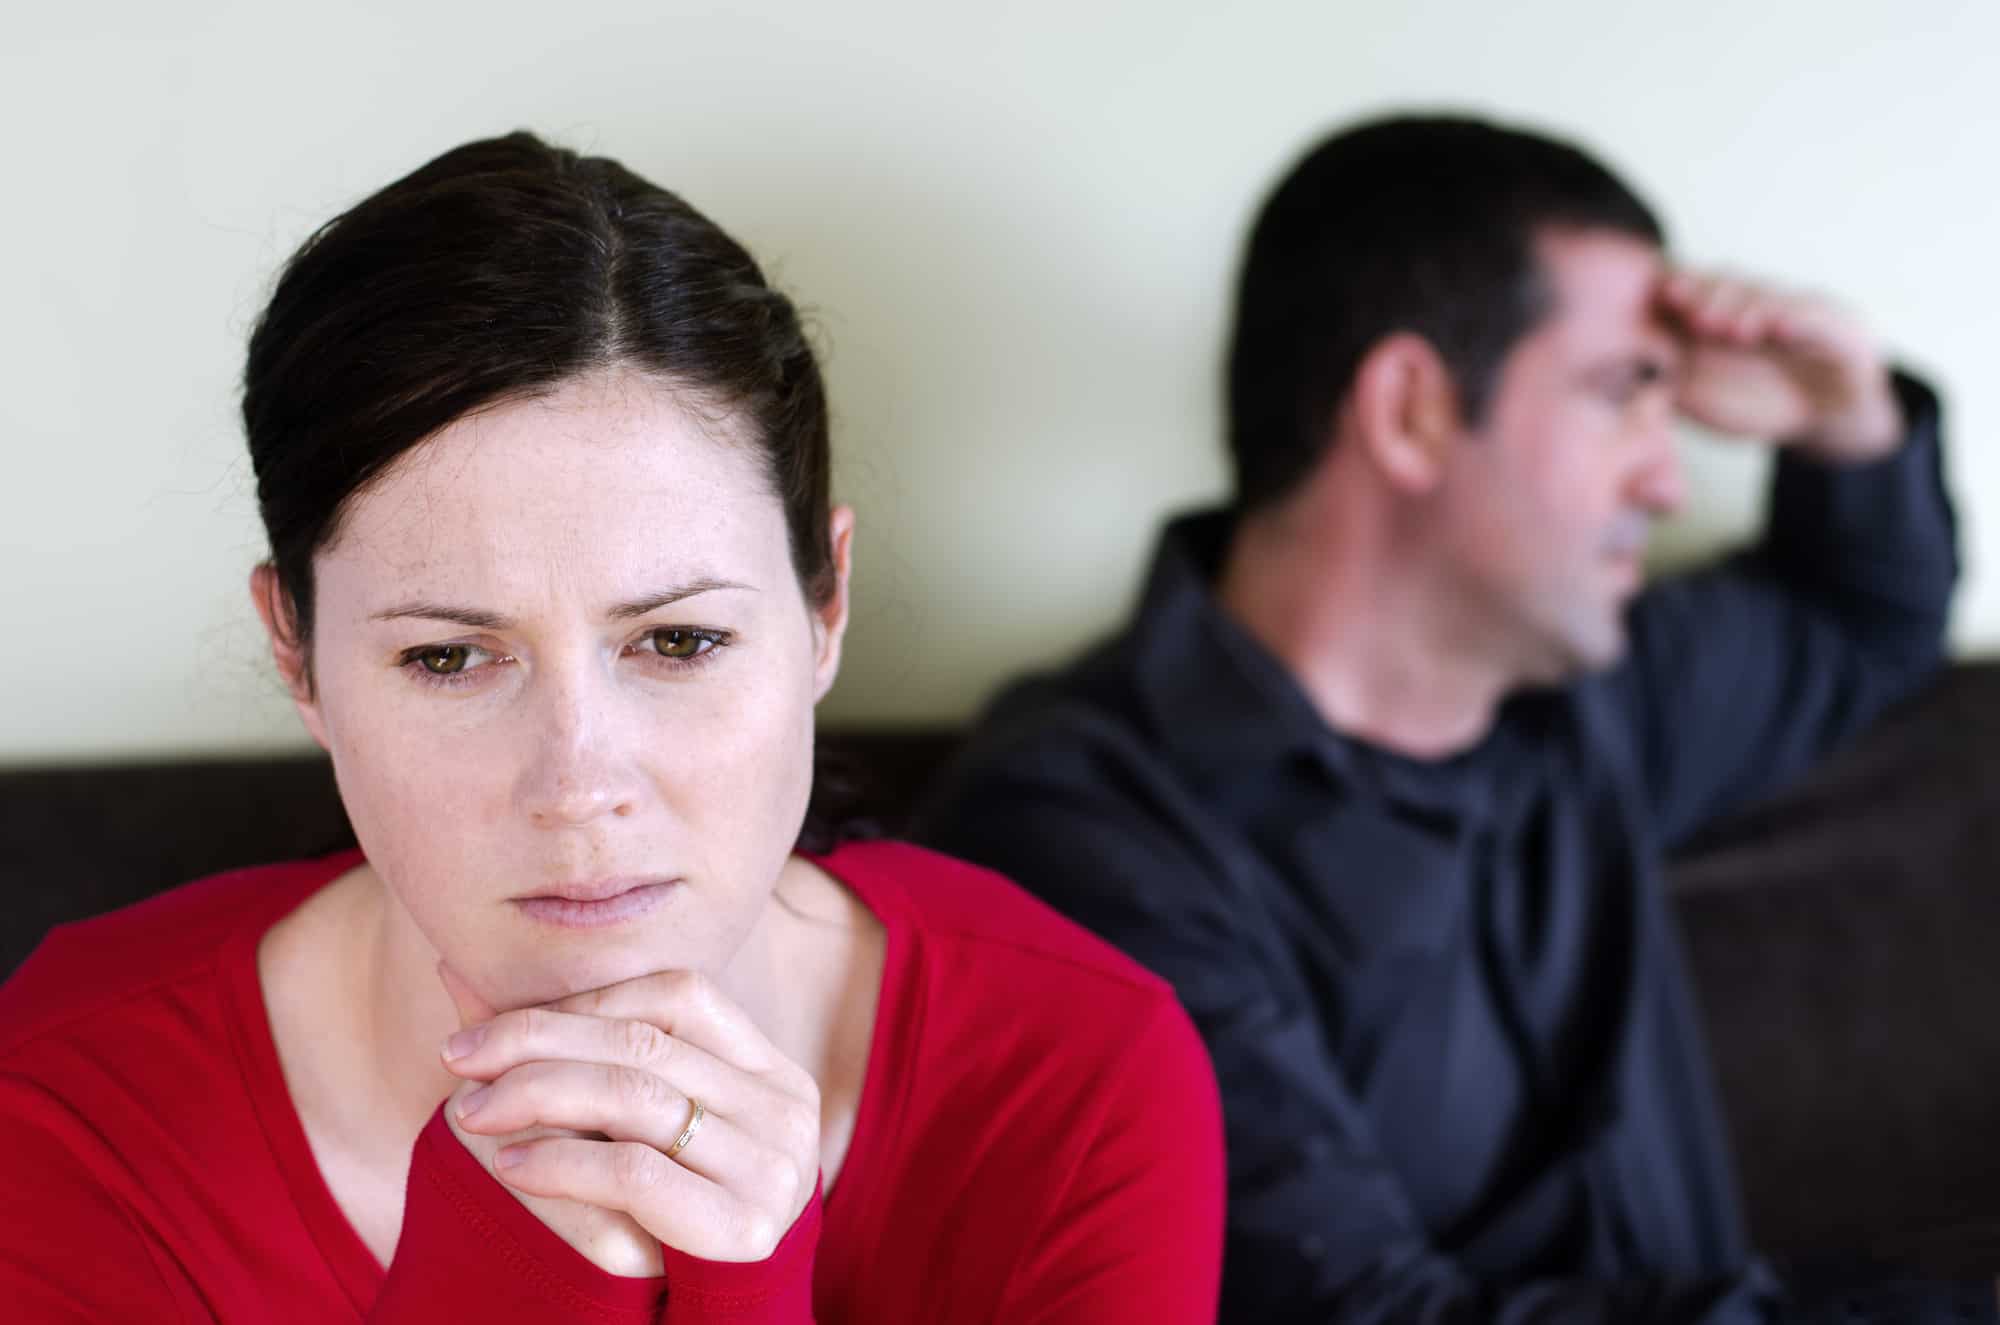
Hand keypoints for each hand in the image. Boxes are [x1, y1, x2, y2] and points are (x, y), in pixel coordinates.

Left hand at [439, 963, 821, 1266]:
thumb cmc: (666, 1222)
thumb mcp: (633, 1129)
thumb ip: (565, 1055)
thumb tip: (456, 972)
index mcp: (772, 1071)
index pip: (678, 996)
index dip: (582, 1002)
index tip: (490, 1026)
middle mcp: (785, 1110)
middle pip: (645, 1043)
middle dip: (537, 1042)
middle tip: (457, 1056)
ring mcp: (775, 1168)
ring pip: (635, 1097)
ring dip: (537, 1094)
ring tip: (471, 1110)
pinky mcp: (744, 1230)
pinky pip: (635, 1173)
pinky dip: (562, 1163)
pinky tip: (510, 1165)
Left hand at [1659, 270, 1902, 463]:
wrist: (1824, 415)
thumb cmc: (1755, 401)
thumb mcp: (1704, 397)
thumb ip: (1669, 381)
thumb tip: (1621, 379)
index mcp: (1718, 315)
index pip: (1693, 289)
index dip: (1676, 289)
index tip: (1658, 298)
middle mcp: (1755, 304)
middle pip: (1725, 283)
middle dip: (1705, 292)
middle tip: (1688, 309)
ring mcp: (1796, 311)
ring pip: (1766, 295)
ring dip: (1746, 306)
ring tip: (1732, 327)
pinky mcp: (1837, 325)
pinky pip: (1815, 317)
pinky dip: (1796, 319)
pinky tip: (1779, 328)